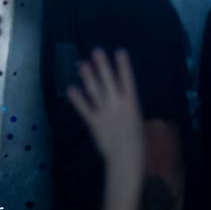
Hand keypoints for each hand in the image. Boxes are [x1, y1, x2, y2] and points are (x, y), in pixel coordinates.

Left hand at [67, 48, 144, 169]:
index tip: (119, 51)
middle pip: (109, 81)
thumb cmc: (138, 141)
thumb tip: (125, 101)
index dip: (123, 66)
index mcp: (132, 103)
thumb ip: (130, 109)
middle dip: (103, 66)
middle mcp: (117, 104)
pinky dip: (77, 98)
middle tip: (97, 51)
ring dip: (88, 77)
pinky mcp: (93, 122)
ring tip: (82, 64)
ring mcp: (104, 112)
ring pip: (95, 91)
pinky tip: (71, 88)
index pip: (128, 80)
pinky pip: (84, 108)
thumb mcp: (139, 120)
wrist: (126, 158)